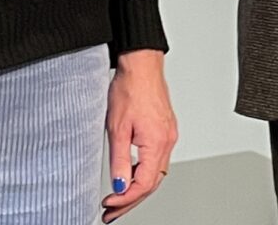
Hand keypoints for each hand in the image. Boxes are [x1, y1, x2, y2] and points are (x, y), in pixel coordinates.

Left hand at [101, 50, 177, 221]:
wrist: (142, 66)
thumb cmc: (130, 89)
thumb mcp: (117, 129)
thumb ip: (119, 161)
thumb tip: (119, 186)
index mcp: (157, 142)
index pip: (144, 184)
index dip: (125, 199)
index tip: (108, 205)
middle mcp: (167, 141)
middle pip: (152, 183)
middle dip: (131, 201)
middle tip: (111, 212)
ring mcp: (168, 135)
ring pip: (156, 173)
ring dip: (137, 189)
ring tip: (118, 199)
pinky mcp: (165, 130)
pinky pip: (157, 160)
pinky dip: (143, 173)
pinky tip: (129, 176)